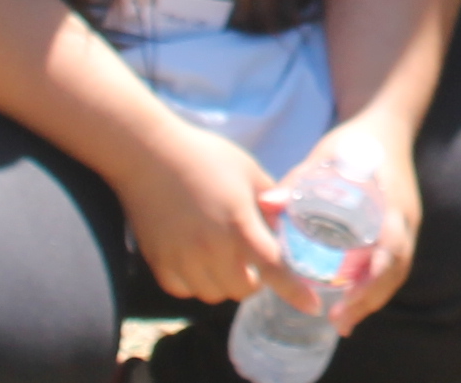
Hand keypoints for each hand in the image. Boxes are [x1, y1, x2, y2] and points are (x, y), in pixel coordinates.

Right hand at [115, 118, 286, 307]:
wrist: (149, 154)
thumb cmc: (205, 156)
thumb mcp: (248, 171)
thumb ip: (271, 201)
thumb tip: (288, 223)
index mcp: (239, 224)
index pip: (273, 267)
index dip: (295, 290)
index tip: (311, 306)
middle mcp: (211, 248)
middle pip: (243, 289)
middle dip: (255, 280)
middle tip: (253, 260)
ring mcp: (182, 258)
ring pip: (213, 295)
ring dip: (225, 283)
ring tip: (225, 257)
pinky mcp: (159, 261)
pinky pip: (183, 290)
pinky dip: (195, 283)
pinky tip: (198, 259)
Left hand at [268, 123, 421, 331]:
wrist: (388, 124)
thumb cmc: (356, 140)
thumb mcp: (327, 154)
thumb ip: (299, 179)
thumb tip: (266, 204)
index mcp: (391, 202)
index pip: (391, 250)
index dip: (371, 281)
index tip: (345, 304)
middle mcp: (404, 218)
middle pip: (396, 269)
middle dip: (371, 299)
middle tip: (340, 324)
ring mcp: (405, 223)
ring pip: (397, 270)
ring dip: (374, 298)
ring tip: (344, 322)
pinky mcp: (399, 227)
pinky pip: (393, 263)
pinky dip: (376, 285)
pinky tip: (353, 300)